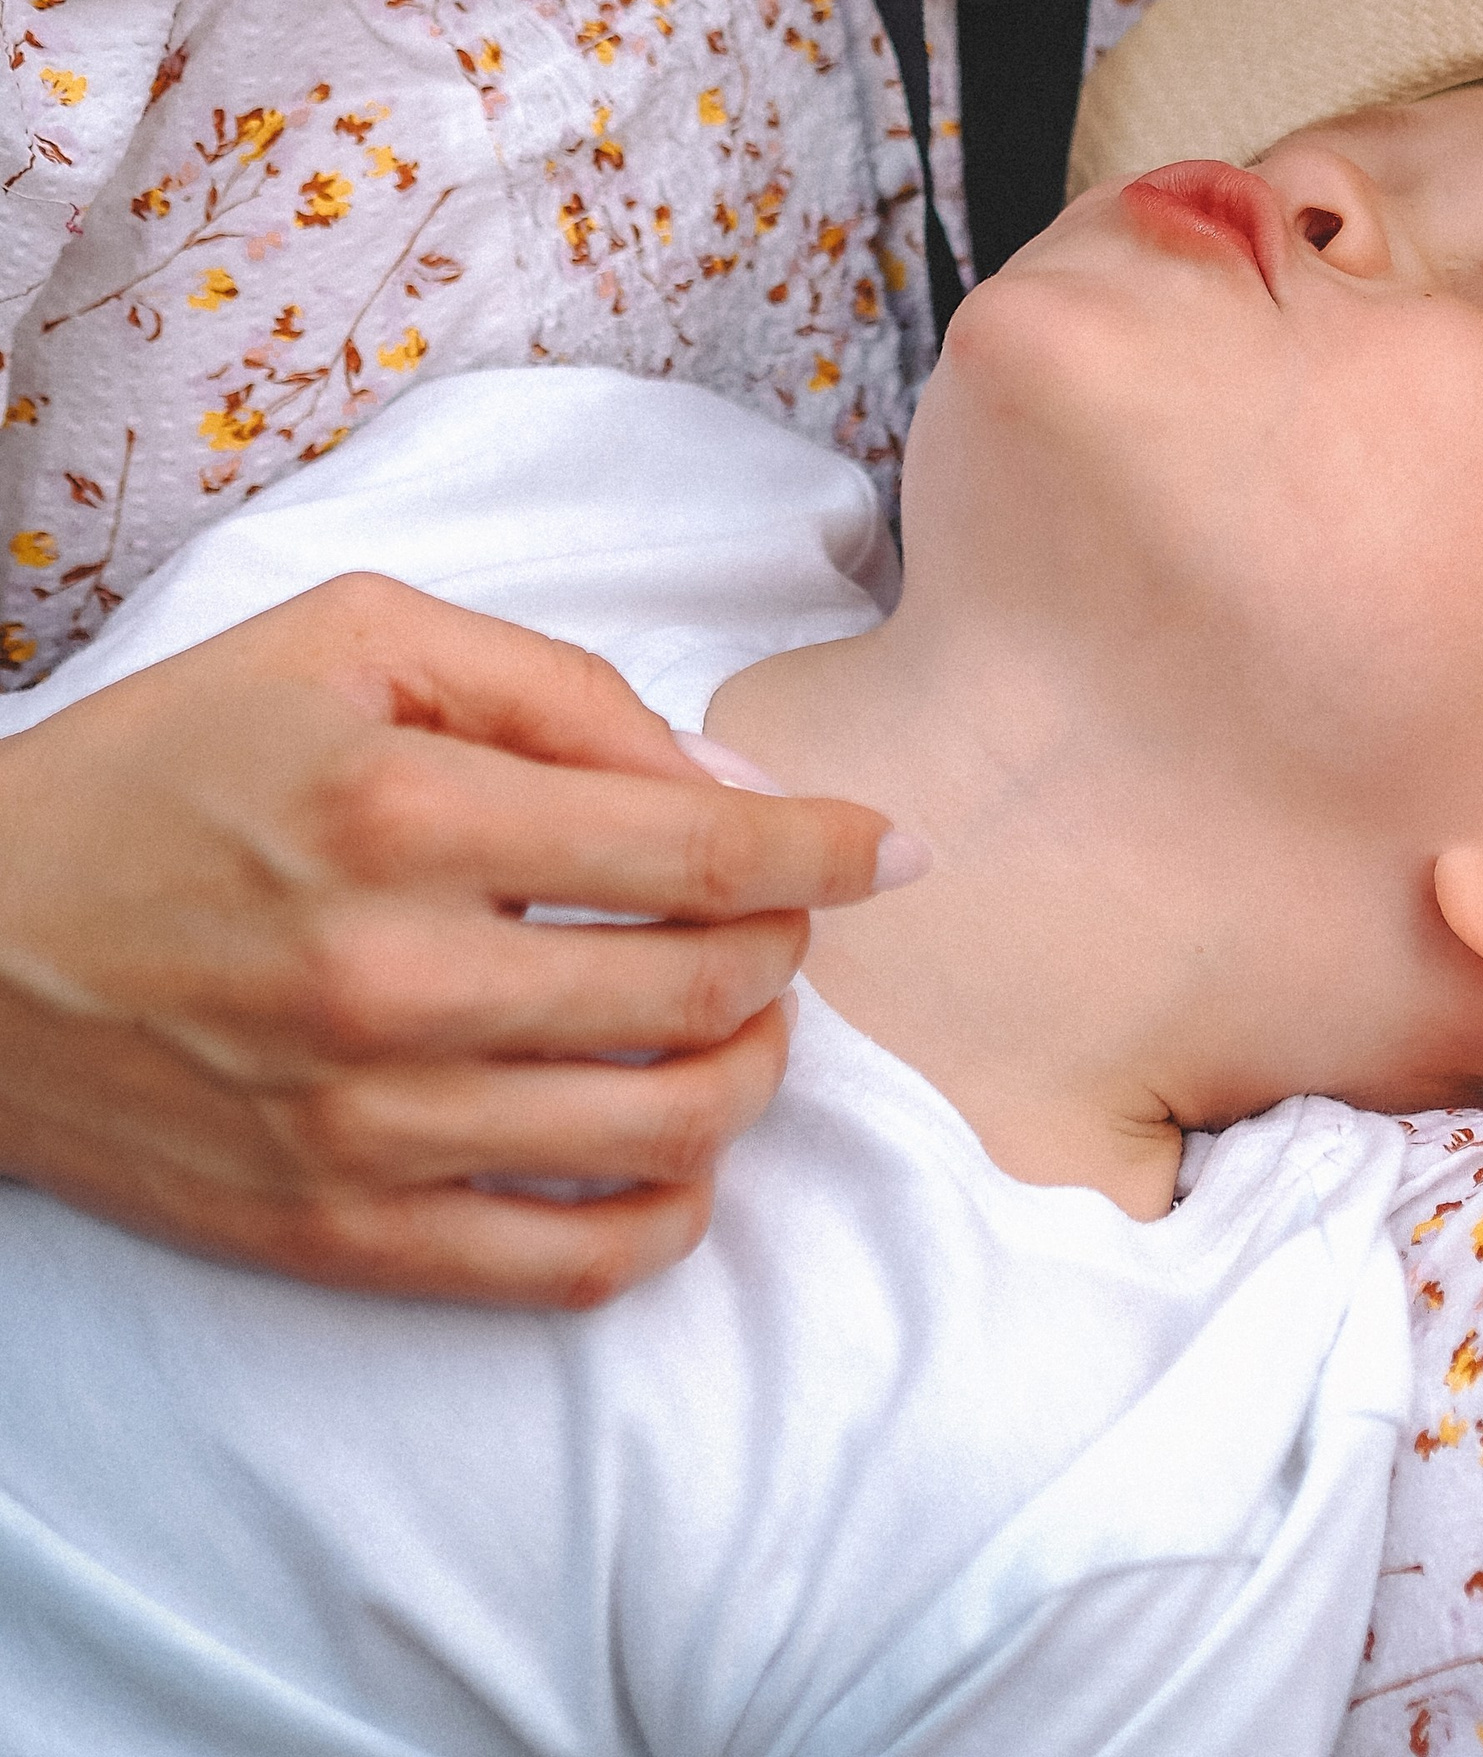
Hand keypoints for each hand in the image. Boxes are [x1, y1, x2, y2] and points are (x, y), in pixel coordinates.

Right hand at [0, 580, 896, 1304]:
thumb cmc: (172, 763)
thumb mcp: (354, 637)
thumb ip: (557, 688)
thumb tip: (722, 774)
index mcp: (407, 808)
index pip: (696, 840)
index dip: (825, 845)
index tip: (893, 846)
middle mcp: (396, 977)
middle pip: (701, 988)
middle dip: (789, 948)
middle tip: (787, 918)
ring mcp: (369, 1124)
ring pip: (665, 1130)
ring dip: (751, 1069)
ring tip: (741, 1018)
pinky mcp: (338, 1233)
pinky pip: (570, 1263)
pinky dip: (668, 1213)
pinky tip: (678, 1150)